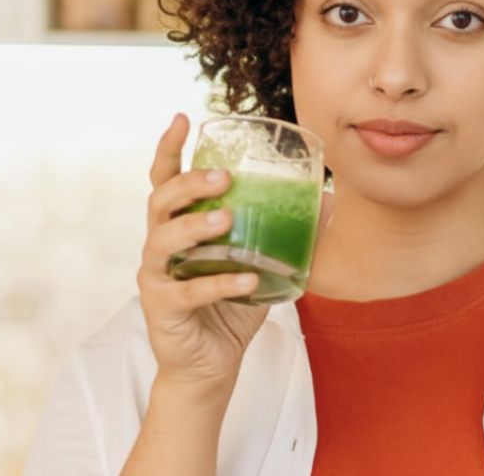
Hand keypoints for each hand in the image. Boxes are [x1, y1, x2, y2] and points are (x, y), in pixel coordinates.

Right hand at [138, 113, 333, 390]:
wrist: (211, 365)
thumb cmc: (231, 304)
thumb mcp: (261, 262)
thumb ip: (284, 231)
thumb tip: (327, 200)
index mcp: (178, 224)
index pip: (165, 178)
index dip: (169, 148)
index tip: (183, 118)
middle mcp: (159, 244)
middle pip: (160, 201)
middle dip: (189, 184)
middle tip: (223, 178)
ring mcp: (156, 277)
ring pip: (164, 241)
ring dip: (195, 226)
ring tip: (226, 219)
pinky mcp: (162, 309)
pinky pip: (188, 292)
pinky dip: (218, 284)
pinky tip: (246, 279)